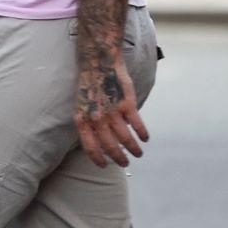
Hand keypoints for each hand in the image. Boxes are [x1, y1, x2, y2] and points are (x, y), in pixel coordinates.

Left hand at [74, 51, 148, 167]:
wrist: (99, 62)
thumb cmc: (90, 85)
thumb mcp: (82, 105)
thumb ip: (88, 123)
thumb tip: (97, 141)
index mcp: (82, 120)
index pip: (90, 147)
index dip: (98, 159)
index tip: (105, 165)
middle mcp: (97, 119)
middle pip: (110, 147)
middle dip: (119, 158)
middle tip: (125, 163)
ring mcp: (112, 112)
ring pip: (126, 139)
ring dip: (133, 149)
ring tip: (138, 153)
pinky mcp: (127, 104)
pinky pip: (137, 125)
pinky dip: (142, 134)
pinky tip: (145, 138)